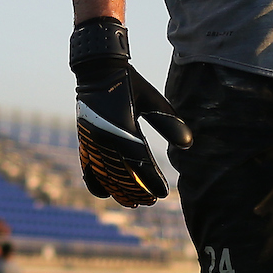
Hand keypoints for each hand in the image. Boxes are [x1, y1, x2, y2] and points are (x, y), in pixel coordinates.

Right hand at [70, 18, 190, 207]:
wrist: (97, 69)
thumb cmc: (129, 83)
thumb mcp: (153, 100)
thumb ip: (169, 122)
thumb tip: (188, 144)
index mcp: (124, 128)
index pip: (141, 163)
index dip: (152, 181)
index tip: (163, 193)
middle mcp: (106, 137)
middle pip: (123, 175)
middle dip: (138, 191)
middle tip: (151, 201)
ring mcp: (93, 141)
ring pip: (106, 175)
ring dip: (119, 191)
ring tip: (133, 203)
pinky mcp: (85, 140)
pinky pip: (88, 168)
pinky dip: (96, 182)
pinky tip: (106, 194)